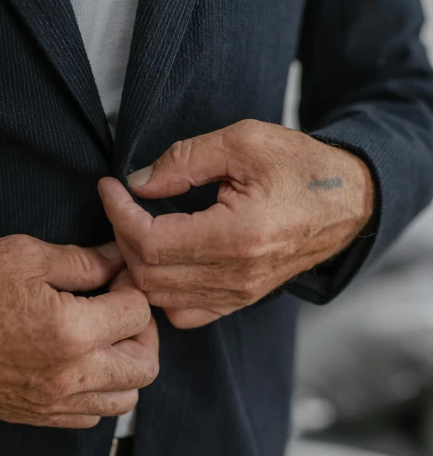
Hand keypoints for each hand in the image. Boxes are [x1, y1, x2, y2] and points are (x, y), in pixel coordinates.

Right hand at [0, 235, 158, 426]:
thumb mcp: (24, 258)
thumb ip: (83, 261)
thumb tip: (118, 259)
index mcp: (70, 332)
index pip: (138, 315)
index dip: (132, 289)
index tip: (116, 279)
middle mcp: (70, 375)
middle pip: (145, 366)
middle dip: (143, 333)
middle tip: (121, 311)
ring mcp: (55, 403)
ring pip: (126, 400)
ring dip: (127, 368)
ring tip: (107, 341)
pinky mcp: (40, 417)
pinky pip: (93, 417)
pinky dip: (101, 393)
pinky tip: (84, 367)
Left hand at [98, 119, 374, 327]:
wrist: (346, 203)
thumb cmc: (301, 168)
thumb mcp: (245, 142)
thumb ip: (185, 160)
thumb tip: (138, 184)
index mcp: (238, 235)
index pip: (151, 241)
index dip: (118, 214)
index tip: (110, 187)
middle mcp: (236, 275)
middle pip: (148, 274)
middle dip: (122, 237)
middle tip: (121, 204)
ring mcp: (238, 294)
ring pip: (160, 297)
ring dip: (136, 265)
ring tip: (133, 229)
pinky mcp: (239, 300)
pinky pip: (184, 314)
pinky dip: (161, 291)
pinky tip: (159, 262)